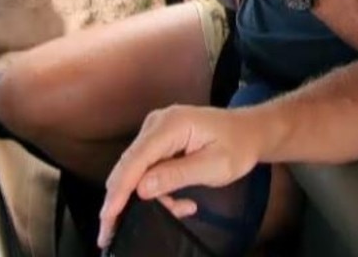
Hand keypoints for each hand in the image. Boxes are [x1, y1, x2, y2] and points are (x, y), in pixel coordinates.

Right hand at [97, 105, 264, 248]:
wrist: (250, 131)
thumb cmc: (238, 146)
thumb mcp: (213, 166)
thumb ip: (177, 175)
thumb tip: (141, 189)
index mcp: (171, 125)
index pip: (135, 160)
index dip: (119, 190)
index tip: (107, 217)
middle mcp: (156, 124)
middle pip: (129, 166)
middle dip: (124, 200)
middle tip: (116, 232)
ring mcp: (155, 131)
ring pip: (137, 171)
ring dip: (152, 197)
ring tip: (183, 208)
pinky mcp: (158, 141)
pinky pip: (147, 168)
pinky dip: (158, 188)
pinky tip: (180, 200)